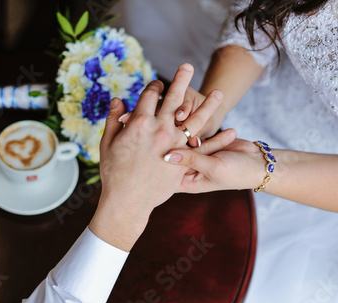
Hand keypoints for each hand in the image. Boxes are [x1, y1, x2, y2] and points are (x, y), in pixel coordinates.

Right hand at [90, 63, 222, 250]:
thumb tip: (117, 100)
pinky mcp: (183, 162)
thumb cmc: (113, 172)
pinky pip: (204, 149)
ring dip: (208, 105)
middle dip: (181, 81)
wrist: (126, 200)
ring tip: (218, 93)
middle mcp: (159, 130)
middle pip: (174, 99)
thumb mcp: (107, 143)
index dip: (153, 87)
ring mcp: (174, 145)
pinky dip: (218, 140)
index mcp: (139, 123)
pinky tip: (230, 131)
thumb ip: (114, 119)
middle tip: (188, 66)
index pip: (149, 95)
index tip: (157, 85)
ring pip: (195, 120)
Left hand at [164, 134, 266, 192]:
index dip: (156, 165)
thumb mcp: (212, 168)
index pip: (165, 176)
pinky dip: (197, 129)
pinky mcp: (203, 144)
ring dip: (188, 135)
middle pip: (172, 156)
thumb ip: (190, 160)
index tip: (153, 151)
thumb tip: (166, 156)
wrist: (258, 162)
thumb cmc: (237, 172)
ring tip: (197, 135)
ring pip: (181, 142)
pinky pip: (193, 134)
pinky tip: (200, 128)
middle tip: (175, 137)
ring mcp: (195, 156)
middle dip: (172, 145)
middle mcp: (188, 170)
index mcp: (187, 182)